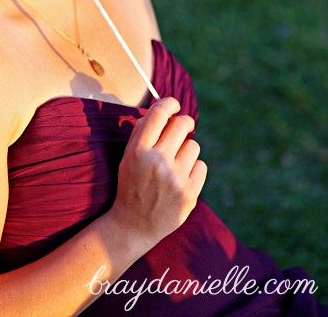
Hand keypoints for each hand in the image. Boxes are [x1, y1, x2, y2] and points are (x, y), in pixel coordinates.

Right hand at [108, 97, 206, 247]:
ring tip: (175, 163)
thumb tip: (160, 113)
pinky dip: (193, 169)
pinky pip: (201, 166)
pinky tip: (181, 179)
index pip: (159, 114)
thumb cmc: (130, 185)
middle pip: (182, 125)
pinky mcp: (190, 193)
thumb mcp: (127, 158)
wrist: (134, 225)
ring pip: (193, 146)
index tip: (173, 103)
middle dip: (184, 122)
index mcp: (138, 150)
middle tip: (183, 126)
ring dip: (186, 150)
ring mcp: (175, 178)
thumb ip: (141, 135)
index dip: (169, 103)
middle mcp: (157, 161)